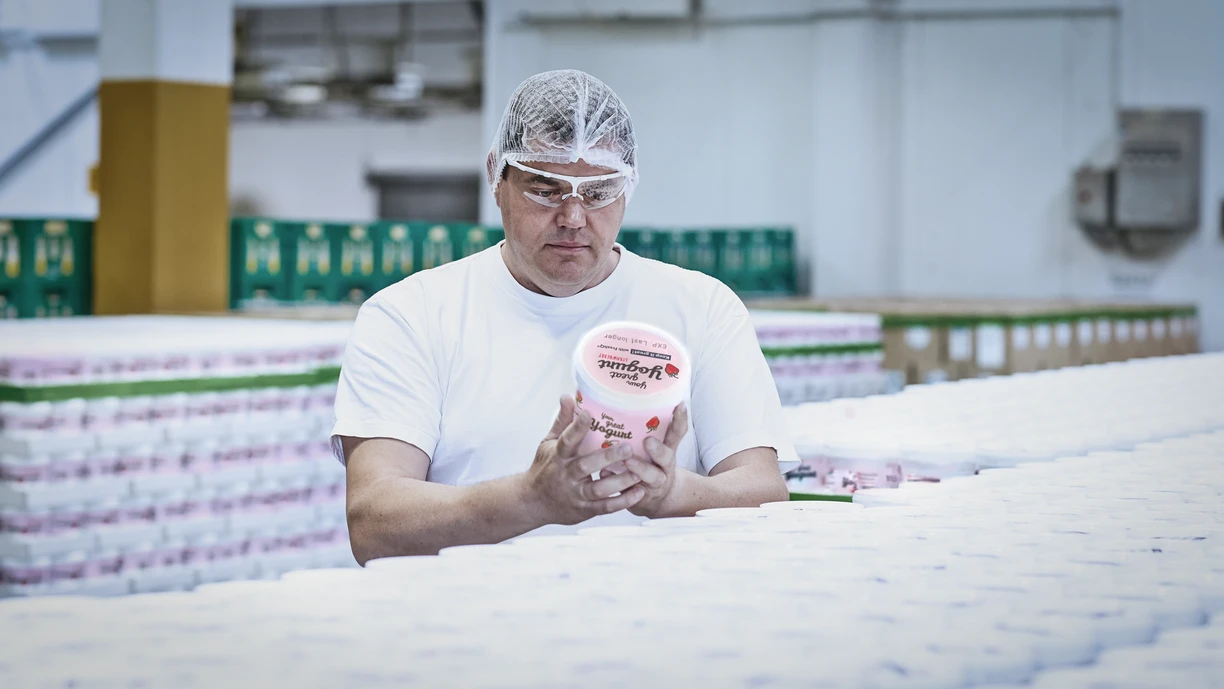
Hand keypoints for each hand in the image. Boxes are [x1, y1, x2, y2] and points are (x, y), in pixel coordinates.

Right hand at [524, 395, 645, 524]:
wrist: (532, 503)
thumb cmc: (545, 467)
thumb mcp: (548, 443)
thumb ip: (562, 422)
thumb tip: (567, 395)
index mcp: (558, 456)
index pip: (567, 440)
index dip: (577, 427)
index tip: (589, 414)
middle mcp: (566, 475)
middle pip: (586, 466)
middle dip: (607, 458)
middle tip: (628, 447)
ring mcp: (576, 494)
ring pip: (598, 489)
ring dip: (619, 482)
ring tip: (638, 473)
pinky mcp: (584, 510)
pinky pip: (605, 507)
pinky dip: (622, 502)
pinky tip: (639, 493)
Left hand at [625, 401, 688, 517]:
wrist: (656, 498)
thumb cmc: (652, 464)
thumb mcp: (658, 446)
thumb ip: (650, 427)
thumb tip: (632, 393)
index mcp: (667, 450)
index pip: (677, 433)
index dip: (680, 420)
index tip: (680, 405)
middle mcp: (664, 466)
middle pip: (667, 458)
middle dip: (658, 450)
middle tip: (648, 441)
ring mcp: (654, 483)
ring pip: (651, 477)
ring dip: (639, 469)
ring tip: (626, 461)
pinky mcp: (641, 497)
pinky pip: (631, 493)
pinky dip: (620, 486)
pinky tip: (606, 475)